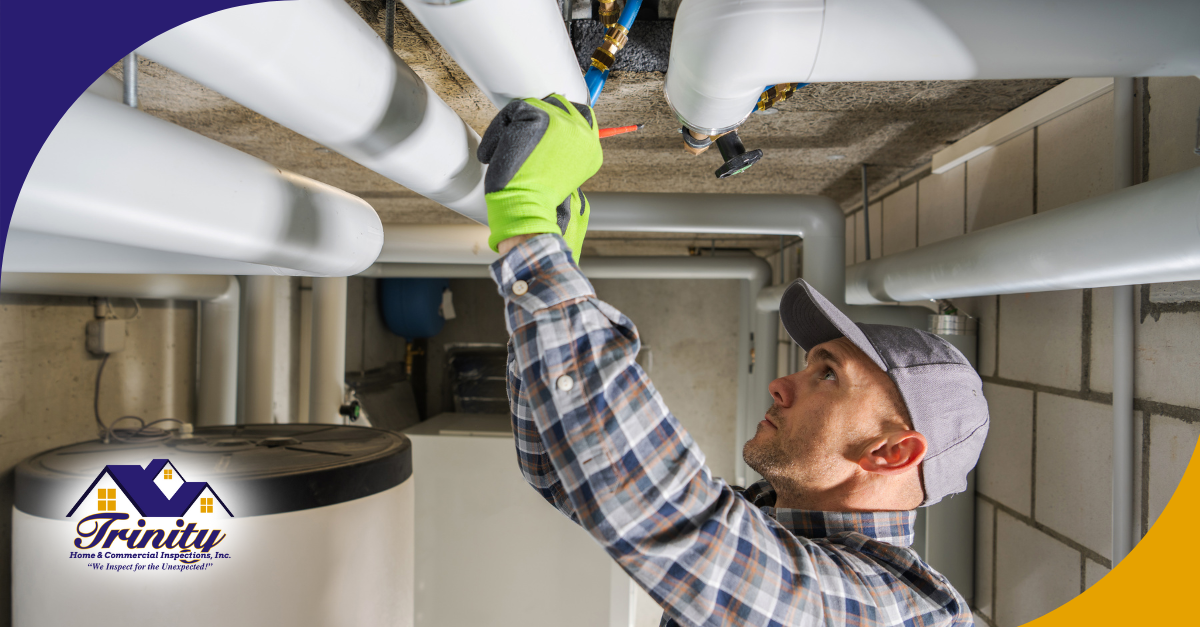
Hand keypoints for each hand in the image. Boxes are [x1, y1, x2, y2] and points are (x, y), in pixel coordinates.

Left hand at [477, 94, 601, 261]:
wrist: (527, 207)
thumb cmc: (537, 196)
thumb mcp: (560, 172)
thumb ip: (563, 148)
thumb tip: (548, 129)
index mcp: (591, 146)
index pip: (581, 114)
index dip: (556, 117)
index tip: (539, 131)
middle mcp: (582, 131)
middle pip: (555, 103)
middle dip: (533, 117)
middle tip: (518, 141)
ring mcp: (562, 123)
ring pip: (530, 107)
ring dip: (513, 127)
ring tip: (508, 154)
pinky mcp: (539, 118)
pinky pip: (511, 112)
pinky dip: (497, 132)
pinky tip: (496, 154)